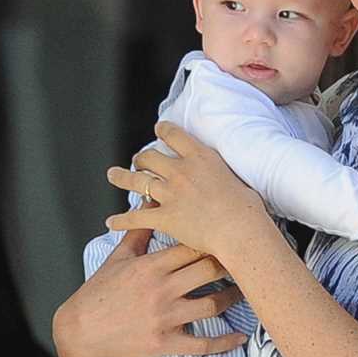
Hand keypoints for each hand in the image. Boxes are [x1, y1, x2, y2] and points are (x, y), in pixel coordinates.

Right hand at [52, 228, 246, 356]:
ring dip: (234, 298)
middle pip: (209, 270)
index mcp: (152, 266)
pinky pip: (201, 344)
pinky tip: (239, 337)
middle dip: (230, 263)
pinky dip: (224, 342)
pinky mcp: (164, 343)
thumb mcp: (118, 258)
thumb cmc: (99, 293)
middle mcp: (161, 289)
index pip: (193, 245)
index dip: (215, 239)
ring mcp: (164, 317)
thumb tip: (150, 202)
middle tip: (246, 259)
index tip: (231, 234)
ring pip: (212, 304)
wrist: (80, 332)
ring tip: (246, 291)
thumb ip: (139, 231)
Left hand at [107, 121, 271, 257]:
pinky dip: (121, 220)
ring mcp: (170, 194)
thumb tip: (222, 176)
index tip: (159, 129)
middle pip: (150, 157)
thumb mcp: (236, 176)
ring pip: (137, 181)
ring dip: (122, 177)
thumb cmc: (246, 206)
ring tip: (114, 174)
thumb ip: (221, 173)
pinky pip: (135, 217)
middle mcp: (180, 171)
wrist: (239, 227)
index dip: (163, 130)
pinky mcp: (164, 217)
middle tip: (139, 159)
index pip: (174, 135)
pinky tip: (111, 221)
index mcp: (200, 157)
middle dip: (141, 157)